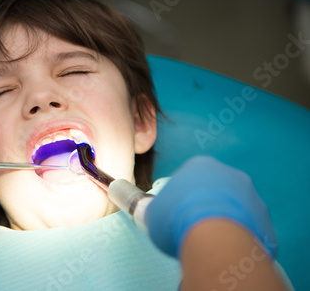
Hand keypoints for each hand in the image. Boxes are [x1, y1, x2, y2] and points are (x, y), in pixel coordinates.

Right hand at [145, 156, 276, 258]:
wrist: (214, 237)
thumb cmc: (178, 218)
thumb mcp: (152, 212)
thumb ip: (154, 209)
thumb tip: (149, 212)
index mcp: (200, 165)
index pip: (188, 178)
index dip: (179, 196)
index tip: (174, 212)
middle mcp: (229, 175)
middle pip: (214, 190)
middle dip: (204, 205)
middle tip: (191, 226)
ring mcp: (251, 197)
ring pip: (234, 209)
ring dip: (223, 221)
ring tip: (209, 240)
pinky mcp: (264, 221)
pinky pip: (249, 230)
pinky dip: (238, 238)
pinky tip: (225, 248)